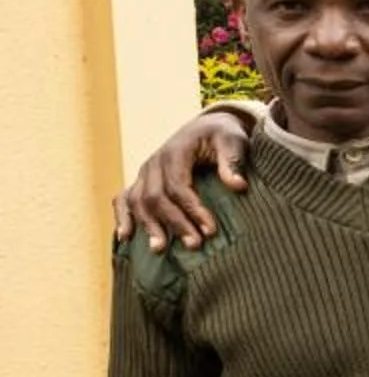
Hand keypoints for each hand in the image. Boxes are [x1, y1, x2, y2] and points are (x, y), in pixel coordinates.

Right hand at [114, 110, 257, 251]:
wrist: (207, 127)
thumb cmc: (223, 135)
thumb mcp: (233, 140)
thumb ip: (233, 161)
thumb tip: (238, 186)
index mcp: (175, 152)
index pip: (178, 186)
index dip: (192, 209)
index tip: (210, 230)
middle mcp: (154, 162)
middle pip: (156, 197)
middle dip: (174, 223)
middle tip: (194, 245)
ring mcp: (144, 172)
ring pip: (138, 201)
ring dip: (148, 226)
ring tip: (160, 249)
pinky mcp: (142, 181)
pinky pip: (123, 199)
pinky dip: (122, 216)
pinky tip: (125, 237)